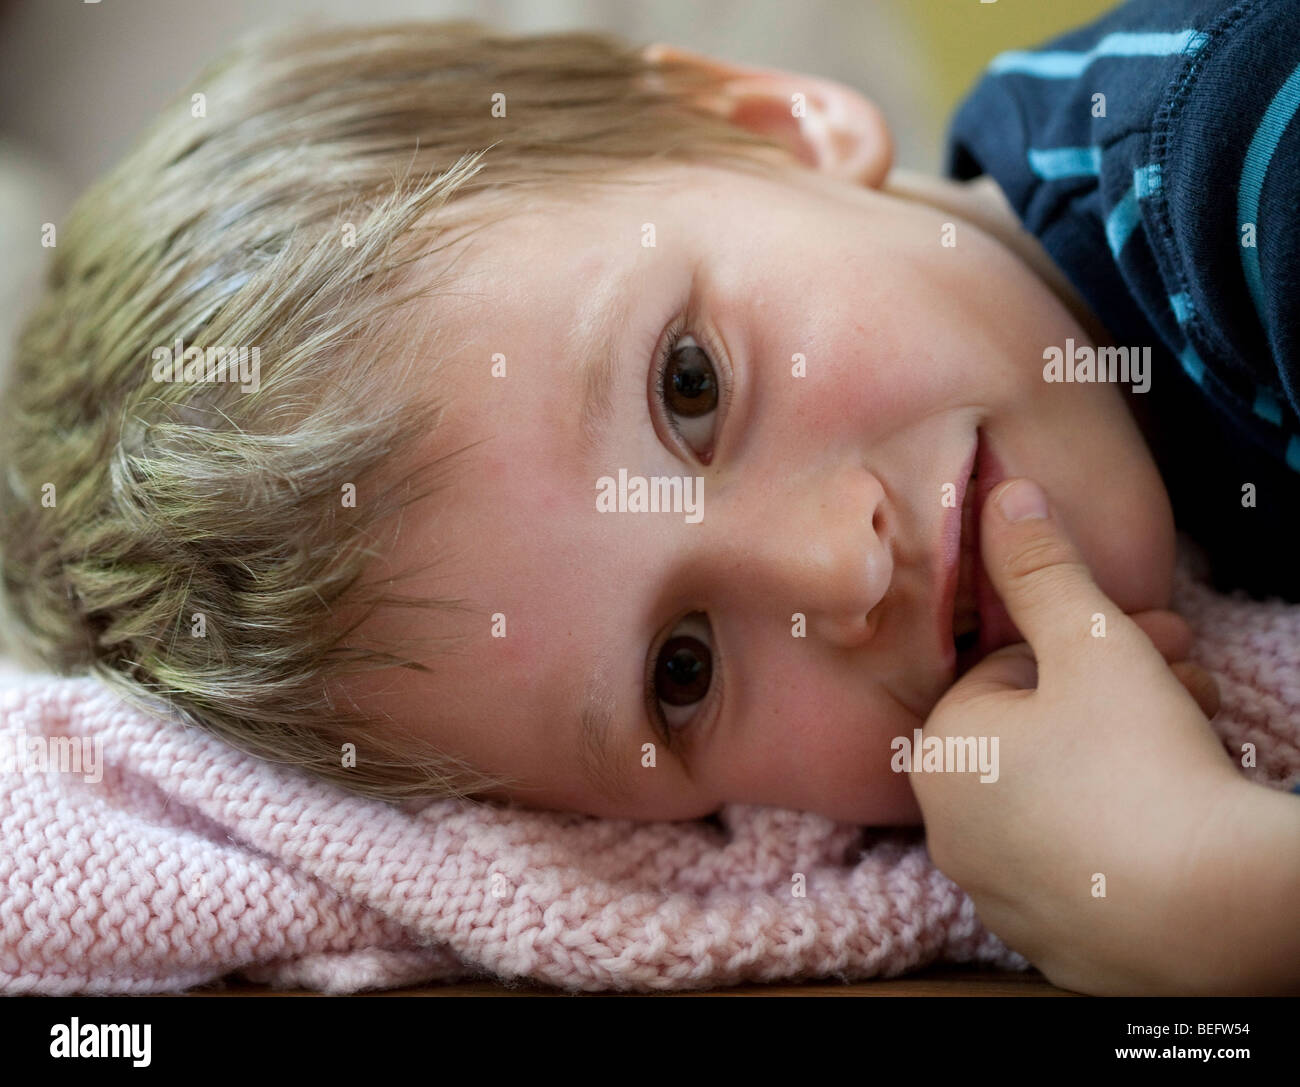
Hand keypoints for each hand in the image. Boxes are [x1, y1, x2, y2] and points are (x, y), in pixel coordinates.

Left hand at [911, 478, 1245, 993]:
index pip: (1006, 672)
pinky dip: (1127, 828)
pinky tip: (1181, 812)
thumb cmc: (1137, 764)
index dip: (1085, 644)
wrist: (1211, 911)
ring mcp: (1000, 894)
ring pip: (1065, 794)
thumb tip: (1005, 497)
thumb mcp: (1089, 641)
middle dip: (1118, 688)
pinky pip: (1087, 860)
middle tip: (1188, 675)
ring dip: (1131, 749)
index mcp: (940, 755)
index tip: (1153, 635)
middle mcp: (950, 830)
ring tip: (1201, 734)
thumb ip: (1041, 567)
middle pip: (1040, 732)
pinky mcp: (1056, 943)